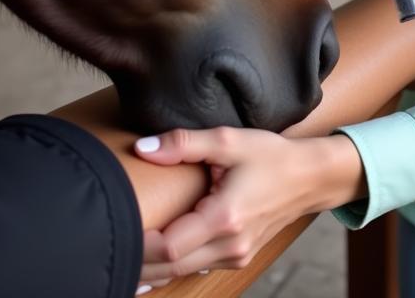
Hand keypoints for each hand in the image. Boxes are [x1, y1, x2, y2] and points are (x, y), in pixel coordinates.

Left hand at [133, 127, 363, 284]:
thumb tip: (142, 148)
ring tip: (119, 258)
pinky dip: (171, 268)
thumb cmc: (271, 156)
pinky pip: (197, 269)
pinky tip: (150, 262)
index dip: (139, 245)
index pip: (170, 247)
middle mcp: (230, 245)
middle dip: (137, 262)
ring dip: (152, 269)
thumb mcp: (229, 140)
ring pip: (182, 273)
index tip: (115, 228)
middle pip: (170, 268)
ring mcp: (236, 255)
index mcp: (225, 218)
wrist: (310, 177)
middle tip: (104, 248)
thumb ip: (184, 143)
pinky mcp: (238, 256)